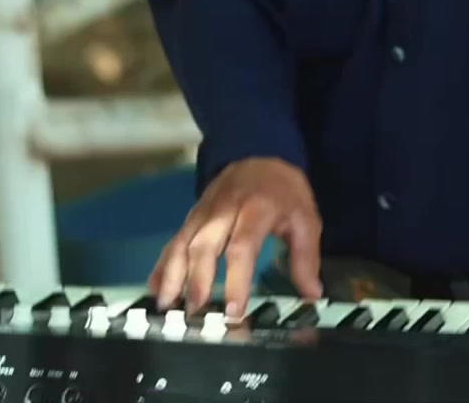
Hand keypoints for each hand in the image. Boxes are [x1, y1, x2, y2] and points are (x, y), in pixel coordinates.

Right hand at [148, 157, 322, 316]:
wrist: (260, 155)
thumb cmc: (283, 192)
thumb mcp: (305, 219)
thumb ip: (305, 258)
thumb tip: (312, 295)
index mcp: (256, 210)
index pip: (242, 248)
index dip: (236, 280)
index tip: (234, 310)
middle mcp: (223, 211)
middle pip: (204, 246)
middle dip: (196, 282)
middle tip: (196, 314)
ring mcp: (203, 213)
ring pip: (182, 244)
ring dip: (172, 276)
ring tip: (168, 306)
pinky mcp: (191, 217)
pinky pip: (174, 242)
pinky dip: (163, 266)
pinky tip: (156, 290)